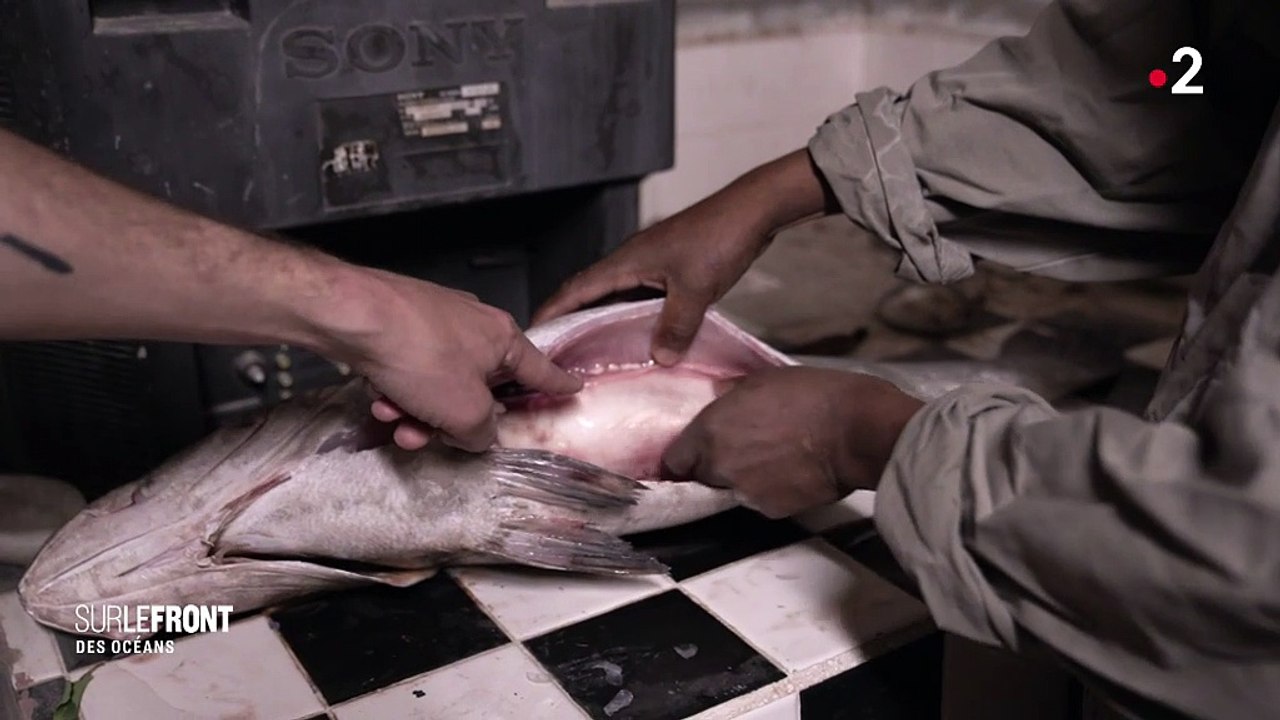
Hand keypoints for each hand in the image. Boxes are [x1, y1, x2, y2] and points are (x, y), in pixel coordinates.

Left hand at [314, 268, 581, 451]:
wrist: (353, 316)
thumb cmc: (421, 356)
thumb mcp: (464, 410)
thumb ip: (481, 432)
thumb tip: (477, 434)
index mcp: (503, 340)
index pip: (540, 370)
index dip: (558, 385)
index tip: (576, 388)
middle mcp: (474, 327)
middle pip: (477, 389)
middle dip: (450, 421)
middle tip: (429, 435)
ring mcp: (436, 324)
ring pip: (438, 386)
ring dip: (417, 412)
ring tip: (393, 417)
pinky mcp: (400, 327)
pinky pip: (410, 372)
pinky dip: (397, 391)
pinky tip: (378, 398)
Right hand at [533, 190, 770, 366]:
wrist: (752, 211)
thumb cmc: (719, 240)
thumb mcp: (694, 290)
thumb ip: (675, 326)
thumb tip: (660, 359)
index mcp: (626, 262)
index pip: (576, 290)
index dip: (552, 312)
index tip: (532, 335)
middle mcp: (632, 262)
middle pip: (591, 294)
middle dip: (572, 321)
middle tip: (560, 354)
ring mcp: (652, 264)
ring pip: (619, 298)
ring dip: (605, 322)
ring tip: (595, 354)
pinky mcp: (671, 269)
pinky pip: (643, 298)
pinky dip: (636, 319)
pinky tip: (643, 340)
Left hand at [662, 367, 923, 517]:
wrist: (854, 430)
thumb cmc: (811, 395)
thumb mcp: (762, 379)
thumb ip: (730, 395)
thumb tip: (718, 397)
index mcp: (709, 432)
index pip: (674, 460)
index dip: (685, 457)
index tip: (696, 452)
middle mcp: (718, 467)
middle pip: (700, 478)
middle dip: (714, 467)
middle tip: (741, 449)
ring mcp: (744, 494)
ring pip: (730, 492)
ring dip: (742, 479)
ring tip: (771, 460)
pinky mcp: (771, 511)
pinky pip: (760, 502)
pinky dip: (769, 491)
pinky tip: (790, 473)